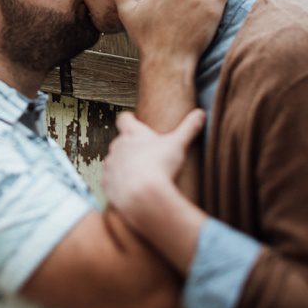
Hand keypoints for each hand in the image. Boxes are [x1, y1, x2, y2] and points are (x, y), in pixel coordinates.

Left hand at [103, 108, 203, 223]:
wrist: (142, 195)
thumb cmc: (160, 166)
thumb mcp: (178, 144)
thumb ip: (189, 127)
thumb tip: (201, 113)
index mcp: (132, 134)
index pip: (124, 119)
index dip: (129, 119)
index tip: (134, 120)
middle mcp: (117, 147)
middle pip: (119, 142)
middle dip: (129, 146)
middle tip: (144, 153)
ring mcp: (110, 166)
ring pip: (114, 162)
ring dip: (123, 166)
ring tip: (139, 174)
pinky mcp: (107, 184)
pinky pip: (111, 182)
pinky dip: (119, 184)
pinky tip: (132, 190)